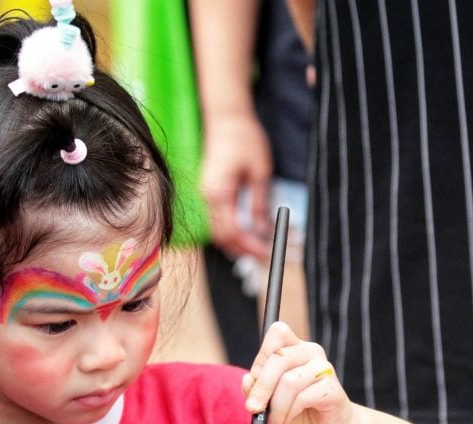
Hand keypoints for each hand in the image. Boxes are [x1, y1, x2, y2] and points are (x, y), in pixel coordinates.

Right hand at [199, 111, 273, 259]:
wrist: (226, 117)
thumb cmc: (244, 138)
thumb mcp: (260, 172)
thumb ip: (259, 203)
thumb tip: (262, 229)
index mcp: (218, 192)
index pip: (232, 231)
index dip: (249, 246)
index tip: (267, 253)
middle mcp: (207, 196)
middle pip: (221, 236)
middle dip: (242, 250)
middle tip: (264, 257)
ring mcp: (206, 194)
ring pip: (217, 230)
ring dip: (236, 243)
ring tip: (257, 249)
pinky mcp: (210, 191)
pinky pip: (217, 219)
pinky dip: (231, 231)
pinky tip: (246, 235)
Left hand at [242, 321, 354, 423]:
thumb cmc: (298, 409)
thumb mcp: (271, 399)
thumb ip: (257, 387)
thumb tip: (248, 379)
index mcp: (296, 347)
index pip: (278, 332)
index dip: (262, 355)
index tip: (252, 379)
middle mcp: (312, 351)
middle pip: (280, 358)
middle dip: (261, 387)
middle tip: (252, 409)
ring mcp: (324, 368)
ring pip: (289, 382)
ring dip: (275, 408)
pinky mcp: (332, 388)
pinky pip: (302, 398)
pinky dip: (288, 413)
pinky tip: (285, 422)